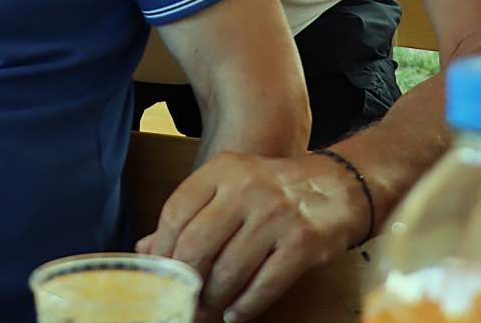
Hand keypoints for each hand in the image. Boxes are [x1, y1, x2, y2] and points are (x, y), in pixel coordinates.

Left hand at [137, 151, 366, 322]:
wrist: (335, 187)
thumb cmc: (272, 191)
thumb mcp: (228, 188)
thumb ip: (189, 215)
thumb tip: (145, 250)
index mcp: (223, 171)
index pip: (176, 213)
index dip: (162, 250)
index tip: (160, 273)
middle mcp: (248, 189)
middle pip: (197, 245)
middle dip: (185, 280)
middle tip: (182, 298)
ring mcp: (276, 216)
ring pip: (229, 272)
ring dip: (213, 299)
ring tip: (208, 308)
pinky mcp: (301, 244)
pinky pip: (263, 286)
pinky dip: (244, 306)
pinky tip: (234, 312)